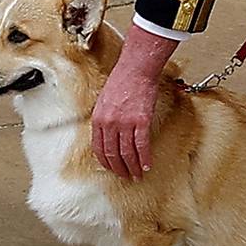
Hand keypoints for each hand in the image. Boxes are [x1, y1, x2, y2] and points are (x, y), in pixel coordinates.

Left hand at [91, 24, 178, 179]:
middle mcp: (109, 123)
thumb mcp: (104, 100)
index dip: (106, 162)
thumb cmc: (122, 80)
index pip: (98, 148)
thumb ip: (104, 118)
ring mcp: (125, 123)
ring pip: (127, 153)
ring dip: (133, 167)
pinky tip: (147, 165)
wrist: (136, 69)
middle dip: (119, 169)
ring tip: (137, 175)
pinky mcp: (141, 121)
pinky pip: (142, 146)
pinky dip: (144, 158)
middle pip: (113, 154)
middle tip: (126, 176)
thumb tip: (108, 135)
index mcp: (98, 118)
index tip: (111, 169)